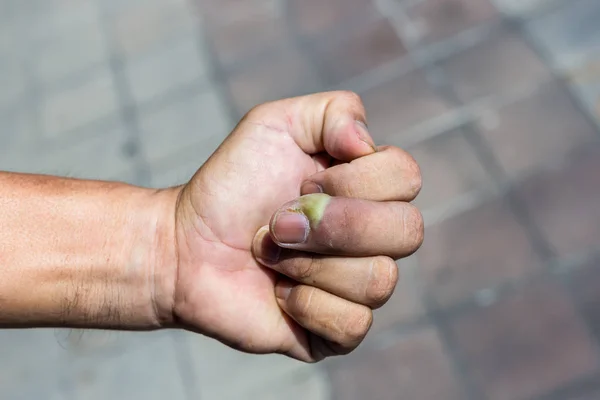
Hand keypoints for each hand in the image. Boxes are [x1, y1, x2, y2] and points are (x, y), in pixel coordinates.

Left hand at [168, 91, 423, 361]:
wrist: (186, 244)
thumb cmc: (231, 184)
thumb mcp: (273, 125)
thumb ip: (333, 112)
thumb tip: (368, 144)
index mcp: (369, 188)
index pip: (406, 177)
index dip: (353, 181)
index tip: (301, 183)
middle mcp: (374, 237)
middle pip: (407, 231)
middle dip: (333, 225)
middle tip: (280, 223)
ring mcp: (359, 285)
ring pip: (379, 281)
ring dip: (309, 265)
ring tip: (273, 255)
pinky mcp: (338, 331)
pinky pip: (353, 325)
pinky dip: (305, 305)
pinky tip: (279, 293)